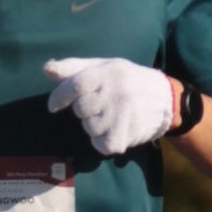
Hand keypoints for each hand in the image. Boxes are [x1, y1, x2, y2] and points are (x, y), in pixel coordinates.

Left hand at [44, 57, 176, 157]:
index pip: (74, 86)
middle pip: (81, 110)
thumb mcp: (103, 67)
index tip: (54, 107)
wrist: (165, 98)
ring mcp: (121, 113)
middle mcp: (115, 92)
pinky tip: (113, 131)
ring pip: (89, 128)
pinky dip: (102, 142)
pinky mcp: (127, 133)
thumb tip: (46, 69)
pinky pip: (100, 144)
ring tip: (113, 116)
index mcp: (107, 72)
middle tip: (103, 105)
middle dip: (86, 110)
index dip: (59, 98)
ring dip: (96, 126)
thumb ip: (73, 68)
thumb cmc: (127, 80)